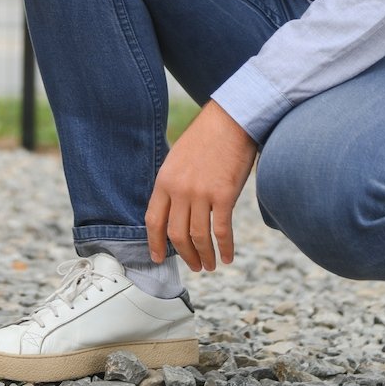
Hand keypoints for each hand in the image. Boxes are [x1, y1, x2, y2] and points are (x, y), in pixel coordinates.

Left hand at [145, 100, 257, 271]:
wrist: (230, 120)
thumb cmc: (206, 138)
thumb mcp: (178, 159)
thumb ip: (173, 184)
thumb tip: (174, 211)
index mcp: (164, 180)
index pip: (153, 220)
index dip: (154, 243)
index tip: (158, 257)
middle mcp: (179, 190)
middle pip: (176, 234)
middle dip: (185, 255)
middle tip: (194, 266)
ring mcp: (201, 193)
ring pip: (198, 237)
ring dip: (205, 256)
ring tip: (210, 265)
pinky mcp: (224, 195)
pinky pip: (222, 231)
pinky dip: (225, 247)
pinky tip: (228, 256)